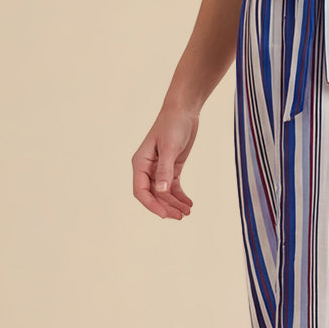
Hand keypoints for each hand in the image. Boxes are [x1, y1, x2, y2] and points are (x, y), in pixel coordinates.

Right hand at [132, 100, 197, 219]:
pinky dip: (180, 196)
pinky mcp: (171, 167)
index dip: (151, 205)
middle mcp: (147, 168)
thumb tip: (161, 192)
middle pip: (153, 195)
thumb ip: (164, 170)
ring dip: (174, 203)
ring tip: (187, 212)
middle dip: (166, 207)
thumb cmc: (173, 125)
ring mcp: (158, 169)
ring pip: (164, 193)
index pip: (140, 191)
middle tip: (181, 216)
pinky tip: (188, 203)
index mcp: (140, 163)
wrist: (184, 111)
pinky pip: (173, 187)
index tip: (165, 215)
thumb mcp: (169, 148)